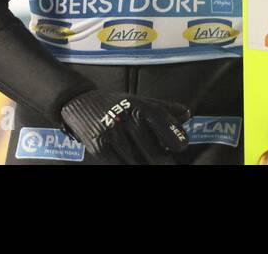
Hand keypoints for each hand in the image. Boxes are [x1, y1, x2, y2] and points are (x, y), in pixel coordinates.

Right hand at [60, 89, 190, 163]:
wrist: (79, 102)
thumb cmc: (116, 103)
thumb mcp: (140, 100)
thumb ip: (164, 109)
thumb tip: (188, 114)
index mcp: (140, 106)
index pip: (165, 124)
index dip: (177, 139)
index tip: (180, 147)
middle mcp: (127, 119)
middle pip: (155, 153)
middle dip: (164, 162)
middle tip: (168, 164)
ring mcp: (112, 134)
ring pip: (138, 163)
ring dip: (146, 165)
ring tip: (149, 163)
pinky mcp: (99, 148)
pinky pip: (119, 165)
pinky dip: (128, 166)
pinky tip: (134, 163)